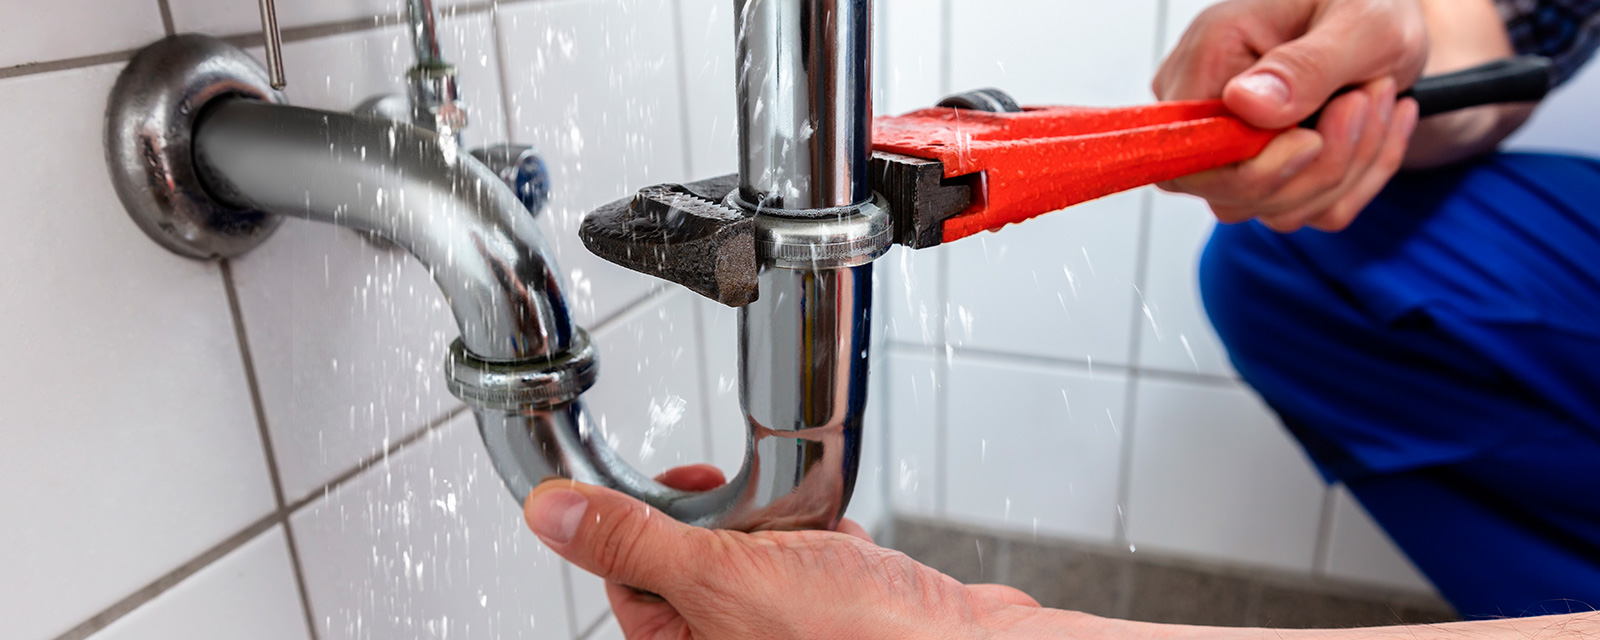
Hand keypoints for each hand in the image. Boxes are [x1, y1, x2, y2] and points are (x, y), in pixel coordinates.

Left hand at [522, 465, 1041, 638]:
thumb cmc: (857, 639)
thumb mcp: (720, 577)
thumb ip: (632, 542)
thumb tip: (550, 515)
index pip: (629, 580)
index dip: (648, 525)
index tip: (675, 490)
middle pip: (693, 561)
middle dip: (723, 522)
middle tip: (748, 511)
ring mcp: (788, 631)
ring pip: (755, 554)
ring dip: (777, 526)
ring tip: (805, 531)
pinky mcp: (838, 611)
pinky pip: (812, 558)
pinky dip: (826, 538)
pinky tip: (844, 545)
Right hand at [1152, 0, 1426, 231]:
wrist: (1390, 19)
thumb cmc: (1368, 4)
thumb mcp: (1359, 21)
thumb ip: (1303, 66)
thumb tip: (1244, 105)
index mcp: (1208, 58)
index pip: (1186, 152)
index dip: (1249, 168)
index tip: (1313, 137)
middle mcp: (1207, 108)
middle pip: (1230, 194)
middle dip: (1319, 167)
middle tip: (1369, 99)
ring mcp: (1232, 146)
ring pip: (1274, 209)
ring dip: (1349, 167)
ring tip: (1379, 98)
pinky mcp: (1266, 170)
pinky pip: (1307, 210)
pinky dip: (1359, 179)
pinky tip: (1378, 124)